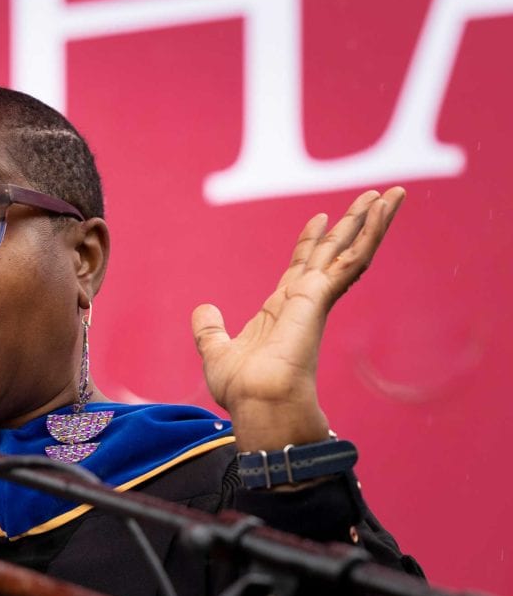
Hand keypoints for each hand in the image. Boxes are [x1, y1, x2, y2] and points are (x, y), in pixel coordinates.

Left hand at [191, 187, 404, 451]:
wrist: (257, 402)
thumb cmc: (241, 389)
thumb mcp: (215, 350)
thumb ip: (209, 328)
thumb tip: (204, 309)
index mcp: (282, 310)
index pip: (300, 267)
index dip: (309, 242)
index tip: (319, 219)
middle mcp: (303, 300)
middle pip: (332, 252)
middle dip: (351, 224)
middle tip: (373, 195)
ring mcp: (315, 297)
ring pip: (350, 250)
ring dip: (372, 221)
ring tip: (392, 193)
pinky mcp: (321, 297)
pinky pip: (352, 259)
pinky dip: (369, 233)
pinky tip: (382, 210)